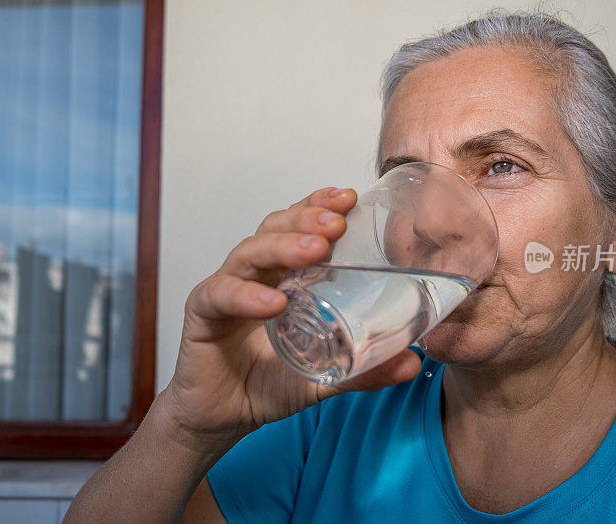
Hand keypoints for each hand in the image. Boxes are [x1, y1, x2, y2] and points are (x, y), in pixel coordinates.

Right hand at [161, 187, 421, 449]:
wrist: (222, 417)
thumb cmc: (269, 384)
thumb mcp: (324, 377)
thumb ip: (364, 370)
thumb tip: (413, 363)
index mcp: (284, 275)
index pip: (300, 227)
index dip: (320, 205)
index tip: (350, 198)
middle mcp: (255, 274)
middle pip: (276, 228)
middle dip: (307, 218)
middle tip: (337, 223)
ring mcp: (227, 289)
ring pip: (249, 252)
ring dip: (282, 247)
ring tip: (314, 251)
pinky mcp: (202, 314)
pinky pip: (221, 295)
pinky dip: (246, 295)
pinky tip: (272, 302)